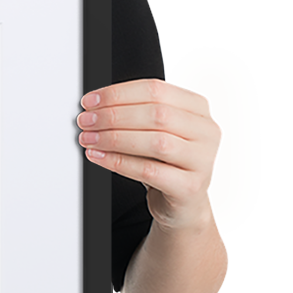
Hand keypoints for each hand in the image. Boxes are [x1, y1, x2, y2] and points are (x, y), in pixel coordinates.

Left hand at [77, 79, 221, 230]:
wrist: (183, 203)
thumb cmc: (166, 162)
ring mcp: (202, 160)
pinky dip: (119, 162)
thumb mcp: (155, 131)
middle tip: (86, 121)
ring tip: (89, 139)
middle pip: (156, 114)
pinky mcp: (190, 187)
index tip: (90, 101)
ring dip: (114, 138)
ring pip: (155, 142)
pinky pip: (149, 171)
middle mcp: (206, 130)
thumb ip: (133, 114)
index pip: (155, 89)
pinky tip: (99, 157)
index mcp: (197, 107)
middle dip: (113, 116)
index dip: (118, 94)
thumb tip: (94, 107)